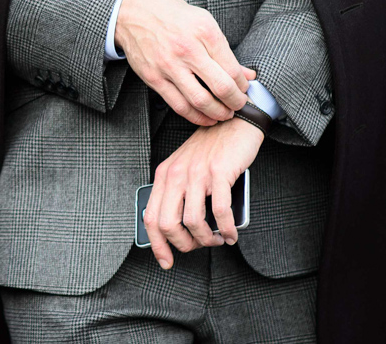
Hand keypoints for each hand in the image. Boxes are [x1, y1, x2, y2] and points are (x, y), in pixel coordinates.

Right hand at [113, 0, 252, 124]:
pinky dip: (196, 116)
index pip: (232, 68)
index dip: (243, 84)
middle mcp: (187, 49)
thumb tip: (247, 73)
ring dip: (218, 113)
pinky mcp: (154, 78)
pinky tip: (205, 117)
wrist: (131, 13)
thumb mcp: (202, 20)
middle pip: (221, 87)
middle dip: (236, 102)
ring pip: (201, 101)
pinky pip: (179, 105)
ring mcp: (169, 65)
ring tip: (225, 114)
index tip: (244, 88)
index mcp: (204, 31)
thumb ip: (223, 49)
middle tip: (240, 105)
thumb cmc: (168, 14)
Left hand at [142, 117, 263, 268]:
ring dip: (207, 239)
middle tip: (198, 246)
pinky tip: (230, 234)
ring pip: (193, 222)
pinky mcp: (219, 173)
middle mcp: (176, 174)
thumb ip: (179, 193)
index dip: (157, 244)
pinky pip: (220, 212)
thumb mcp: (186, 168)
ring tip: (217, 239)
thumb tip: (181, 230)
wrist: (234, 123)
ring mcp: (197, 173)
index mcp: (164, 175)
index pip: (151, 217)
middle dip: (184, 244)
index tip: (166, 261)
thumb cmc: (212, 150)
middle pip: (168, 224)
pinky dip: (226, 229)